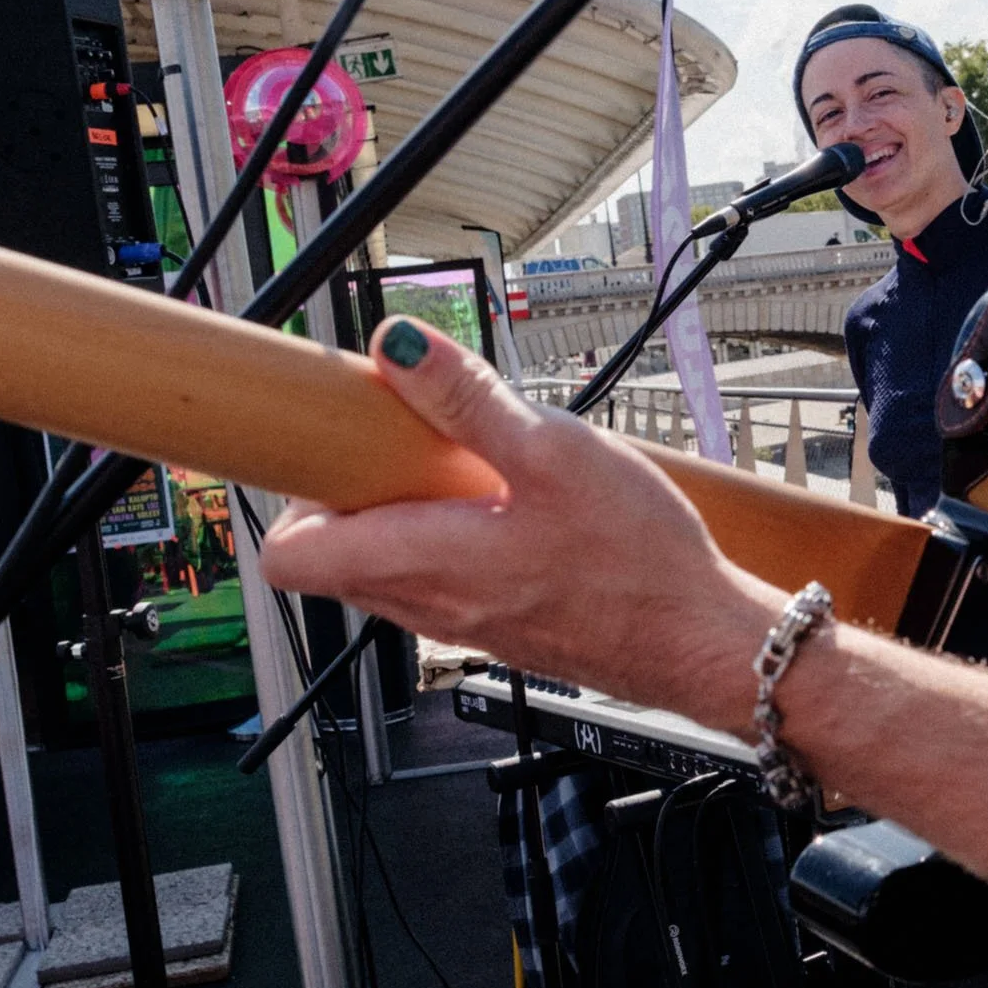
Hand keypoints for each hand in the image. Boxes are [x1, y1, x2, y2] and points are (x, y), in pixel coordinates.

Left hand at [260, 319, 781, 728]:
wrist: (699, 641)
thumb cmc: (636, 562)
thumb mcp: (555, 452)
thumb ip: (468, 398)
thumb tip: (398, 346)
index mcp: (418, 561)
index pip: (288, 557)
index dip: (293, 492)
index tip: (330, 441)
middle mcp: (426, 605)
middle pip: (333, 556)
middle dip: (353, 491)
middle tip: (407, 440)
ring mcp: (460, 622)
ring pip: (387, 567)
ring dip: (403, 514)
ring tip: (467, 468)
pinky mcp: (499, 625)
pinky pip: (440, 579)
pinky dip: (449, 538)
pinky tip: (513, 506)